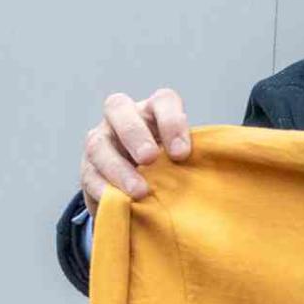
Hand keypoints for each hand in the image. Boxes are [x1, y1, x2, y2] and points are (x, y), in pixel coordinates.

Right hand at [80, 88, 191, 218]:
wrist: (138, 194)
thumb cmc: (169, 172)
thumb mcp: (183, 163)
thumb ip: (193, 162)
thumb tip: (215, 178)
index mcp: (152, 112)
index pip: (163, 101)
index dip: (172, 122)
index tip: (182, 154)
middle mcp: (122, 119)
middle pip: (118, 108)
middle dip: (134, 133)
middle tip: (150, 158)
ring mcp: (101, 142)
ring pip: (98, 144)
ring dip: (119, 168)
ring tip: (140, 191)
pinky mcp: (88, 170)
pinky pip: (90, 176)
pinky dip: (105, 189)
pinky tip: (119, 202)